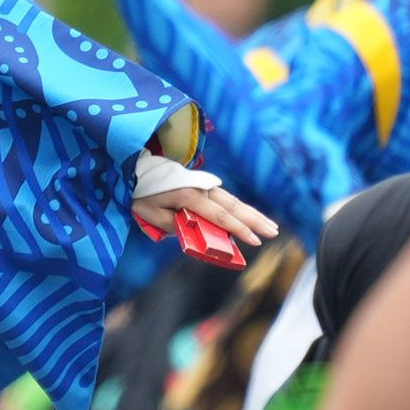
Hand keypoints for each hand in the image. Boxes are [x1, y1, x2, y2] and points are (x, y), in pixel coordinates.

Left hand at [133, 181, 276, 250]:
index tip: (254, 241)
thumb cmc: (141, 193)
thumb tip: (196, 236)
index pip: (218, 216)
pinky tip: (253, 217)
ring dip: (253, 214)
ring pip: (233, 201)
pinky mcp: (202, 185)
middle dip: (255, 221)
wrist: (135, 169)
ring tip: (272, 226)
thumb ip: (173, 226)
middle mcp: (200, 188)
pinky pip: (226, 199)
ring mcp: (203, 185)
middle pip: (233, 206)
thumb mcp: (150, 213)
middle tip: (274, 233)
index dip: (237, 229)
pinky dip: (241, 208)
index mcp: (188, 195)